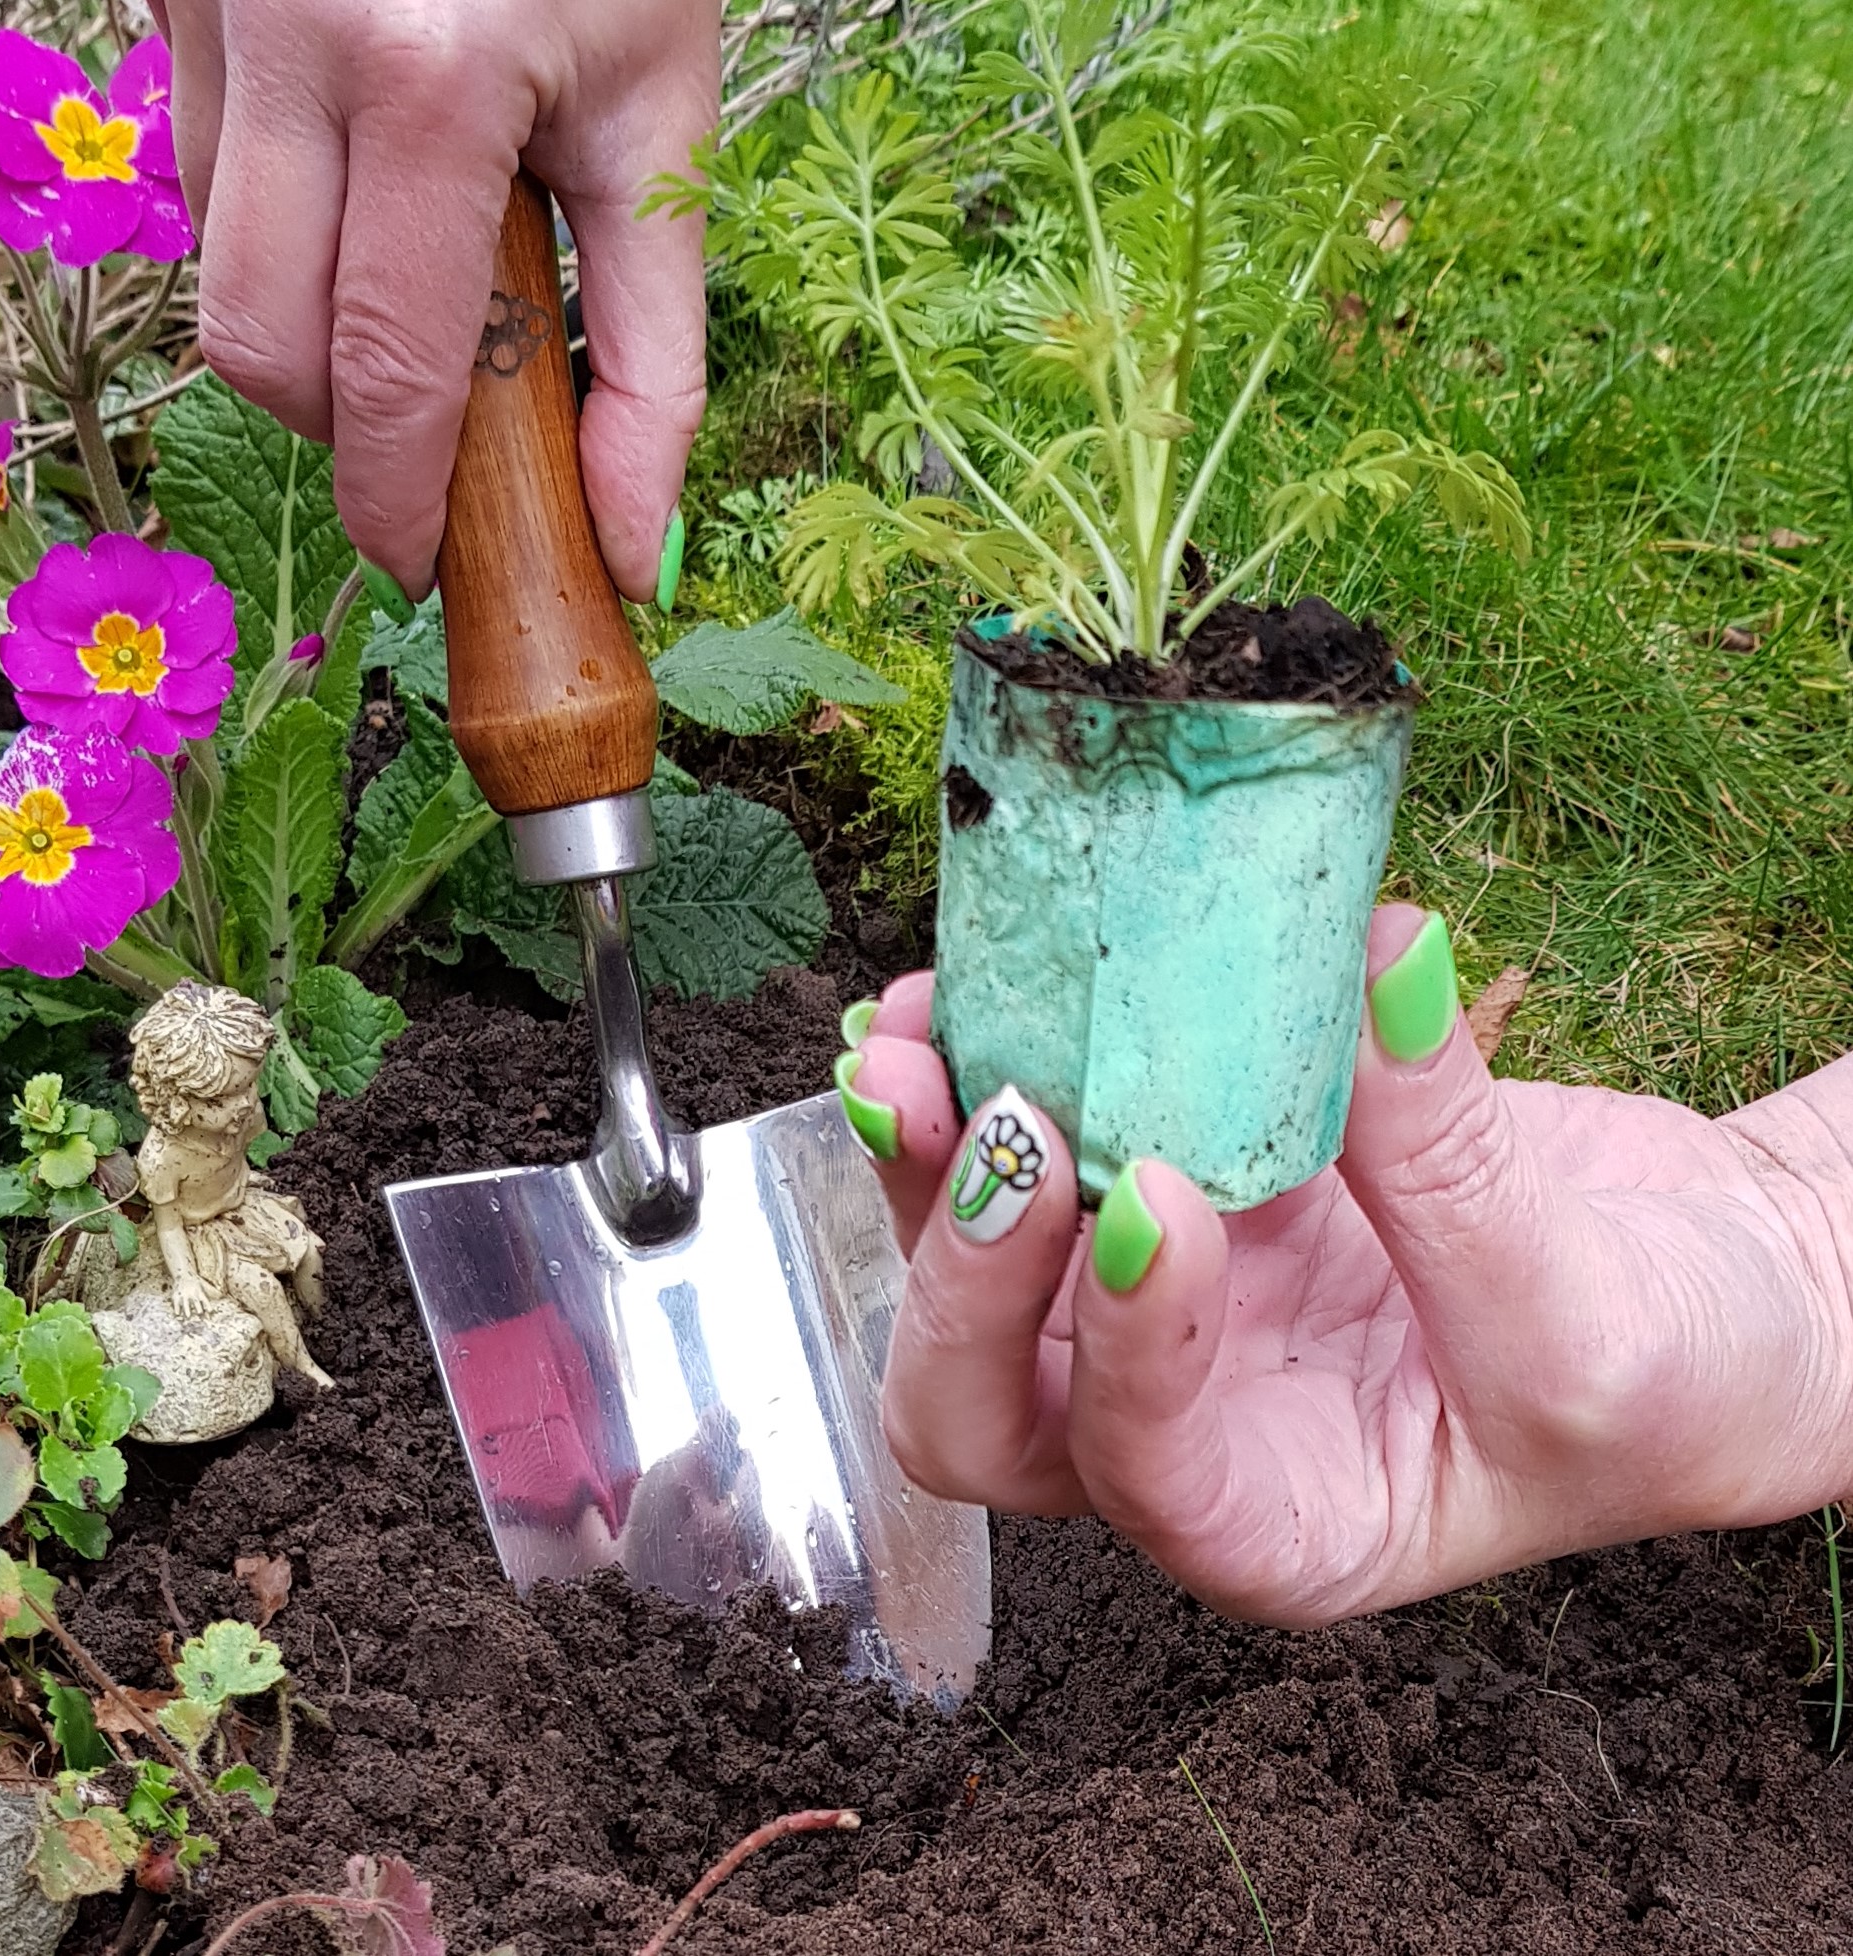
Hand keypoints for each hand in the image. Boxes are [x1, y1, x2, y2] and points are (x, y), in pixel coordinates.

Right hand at [153, 0, 718, 595]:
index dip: (395, 499)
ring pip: (214, 258)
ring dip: (307, 318)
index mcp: (426, 80)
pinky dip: (277, 218)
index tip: (420, 567)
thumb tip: (632, 550)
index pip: (385, 366)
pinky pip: (197, 164)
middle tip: (421, 429)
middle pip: (260, 339)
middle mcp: (288, 35)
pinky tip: (357, 170)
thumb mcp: (661, 132)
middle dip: (341, 426)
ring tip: (410, 261)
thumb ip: (656, 358)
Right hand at [169, 1273, 212, 1321]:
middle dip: (198, 1308)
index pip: (205, 1299)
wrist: (182, 1274)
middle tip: (200, 1313)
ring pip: (185, 1303)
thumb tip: (220, 1296)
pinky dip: (177, 1308)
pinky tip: (177, 1313)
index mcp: (200, 1292)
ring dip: (187, 1310)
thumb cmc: (195, 1282)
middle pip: (196, 1301)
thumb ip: (211, 1291)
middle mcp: (192, 1293)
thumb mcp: (203, 1285)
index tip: (210, 1311)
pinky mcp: (176, 1296)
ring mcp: (183, 1295)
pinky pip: (176, 1303)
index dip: (208, 1305)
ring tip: (188, 1316)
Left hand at [840, 908, 1852, 1628]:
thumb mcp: (1583, 1311)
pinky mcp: (1179, 1181)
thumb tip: (1367, 976)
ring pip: (976, 1270)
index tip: (1161, 1194)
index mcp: (1277, 1524)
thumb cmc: (1672, 1372)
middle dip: (959, 1272)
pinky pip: (1044, 1151)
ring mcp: (1161, 1304)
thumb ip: (1454, 1165)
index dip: (1122, 1346)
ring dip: (932, 1164)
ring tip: (919, 1035)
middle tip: (1000, 1128)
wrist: (1711, 1288)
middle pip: (987, 1405)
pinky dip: (987, 1080)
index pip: (1142, 1473)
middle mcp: (1181, 1431)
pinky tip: (973, 990)